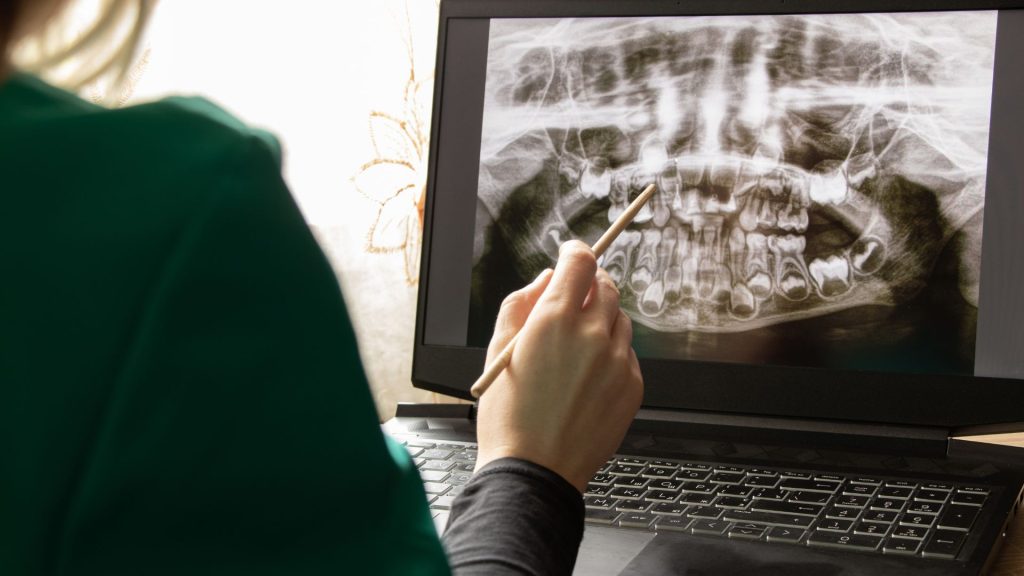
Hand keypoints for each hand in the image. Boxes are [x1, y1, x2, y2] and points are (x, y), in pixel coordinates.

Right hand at [474, 240, 643, 491]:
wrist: (535, 471)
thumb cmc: (509, 415)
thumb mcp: (498, 350)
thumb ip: (522, 303)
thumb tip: (546, 279)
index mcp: (555, 320)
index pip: (581, 262)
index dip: (575, 253)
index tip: (572, 255)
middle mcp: (593, 335)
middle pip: (606, 286)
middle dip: (590, 286)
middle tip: (573, 301)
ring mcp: (619, 361)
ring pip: (620, 320)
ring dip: (602, 321)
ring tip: (575, 351)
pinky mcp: (633, 386)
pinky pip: (628, 354)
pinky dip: (612, 354)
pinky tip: (587, 379)